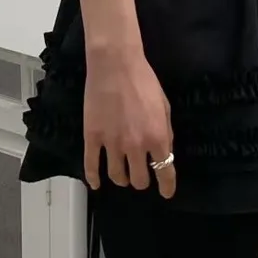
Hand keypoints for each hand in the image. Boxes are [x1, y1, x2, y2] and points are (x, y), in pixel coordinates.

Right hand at [83, 48, 176, 198]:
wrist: (115, 65)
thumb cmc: (143, 81)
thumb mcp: (165, 107)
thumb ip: (166, 133)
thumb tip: (164, 152)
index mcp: (157, 138)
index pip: (165, 173)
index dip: (166, 187)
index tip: (166, 193)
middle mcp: (135, 146)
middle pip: (138, 180)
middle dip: (141, 180)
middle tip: (140, 174)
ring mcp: (111, 144)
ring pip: (116, 176)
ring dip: (121, 178)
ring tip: (122, 175)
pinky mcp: (92, 137)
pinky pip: (91, 166)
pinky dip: (94, 179)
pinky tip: (97, 184)